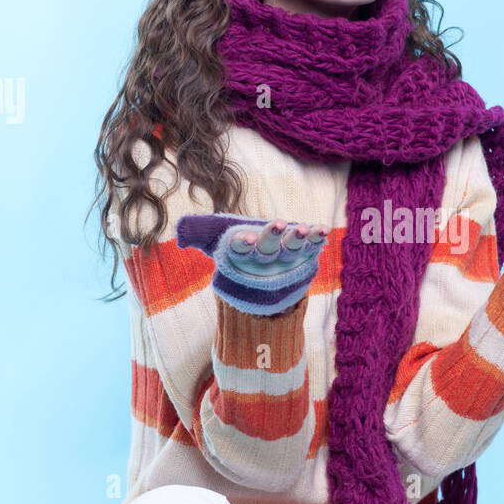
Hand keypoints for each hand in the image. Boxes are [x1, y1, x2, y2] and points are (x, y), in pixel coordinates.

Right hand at [177, 213, 329, 314]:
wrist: (262, 280)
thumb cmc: (235, 250)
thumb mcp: (212, 238)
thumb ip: (195, 231)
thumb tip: (180, 234)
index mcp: (240, 254)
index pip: (239, 248)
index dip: (242, 243)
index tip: (245, 238)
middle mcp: (262, 259)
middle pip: (267, 248)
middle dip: (272, 236)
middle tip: (278, 223)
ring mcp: (284, 259)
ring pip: (291, 249)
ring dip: (297, 238)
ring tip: (302, 228)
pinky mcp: (302, 256)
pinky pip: (311, 247)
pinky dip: (317, 239)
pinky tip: (323, 230)